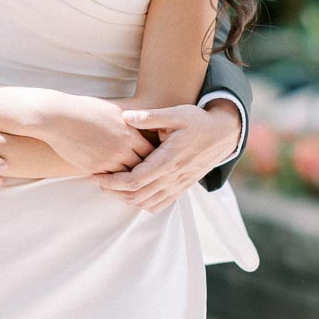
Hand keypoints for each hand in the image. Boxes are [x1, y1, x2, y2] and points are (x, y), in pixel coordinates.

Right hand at [34, 92, 153, 174]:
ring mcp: (107, 161)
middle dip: (146, 171)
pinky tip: (114, 181)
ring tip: (133, 181)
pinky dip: (113, 181)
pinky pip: (109, 181)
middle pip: (143, 168)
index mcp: (129, 133)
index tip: (156, 158)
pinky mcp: (93, 169)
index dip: (155, 156)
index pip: (152, 152)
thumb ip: (132, 119)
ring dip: (129, 179)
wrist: (57, 117)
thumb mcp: (114, 109)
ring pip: (127, 177)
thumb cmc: (86, 109)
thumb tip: (147, 121)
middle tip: (150, 174)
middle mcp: (121, 149)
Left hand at [93, 101, 240, 212]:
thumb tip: (125, 115)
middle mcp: (173, 177)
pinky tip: (131, 193)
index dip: (113, 181)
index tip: (97, 175)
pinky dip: (142, 204)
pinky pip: (160, 205)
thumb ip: (150, 116)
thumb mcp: (175, 113)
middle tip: (97, 180)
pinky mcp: (182, 188)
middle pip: (137, 196)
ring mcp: (178, 185)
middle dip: (114, 191)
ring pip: (147, 203)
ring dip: (125, 199)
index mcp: (168, 160)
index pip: (135, 180)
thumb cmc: (196, 121)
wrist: (222, 134)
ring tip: (110, 186)